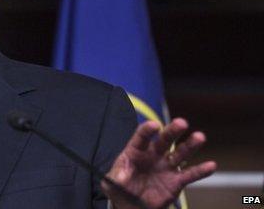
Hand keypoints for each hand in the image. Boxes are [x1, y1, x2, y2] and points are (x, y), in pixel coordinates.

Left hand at [102, 118, 216, 208]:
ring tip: (200, 137)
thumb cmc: (120, 189)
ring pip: (180, 153)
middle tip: (181, 123)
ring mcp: (166, 166)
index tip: (154, 125)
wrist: (131, 205)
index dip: (147, 130)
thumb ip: (116, 177)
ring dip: (190, 145)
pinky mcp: (176, 181)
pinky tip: (211, 165)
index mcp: (135, 151)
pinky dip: (200, 170)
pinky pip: (190, 174)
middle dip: (172, 131)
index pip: (142, 137)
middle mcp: (153, 155)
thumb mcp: (111, 183)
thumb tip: (121, 176)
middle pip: (164, 140)